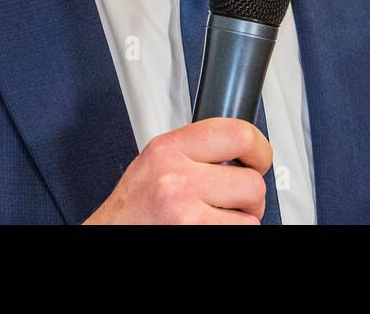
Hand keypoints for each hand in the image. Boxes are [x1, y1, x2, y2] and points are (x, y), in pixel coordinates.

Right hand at [83, 117, 270, 223]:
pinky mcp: (195, 237)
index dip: (260, 149)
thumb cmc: (131, 210)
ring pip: (250, 218)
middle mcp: (176, 179)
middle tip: (234, 201)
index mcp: (168, 149)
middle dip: (249, 197)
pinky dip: (230, 234)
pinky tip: (207, 229)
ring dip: (239, 222)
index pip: (237, 133)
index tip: (260, 158)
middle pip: (252, 182)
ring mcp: (185, 213)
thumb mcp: (153, 163)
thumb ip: (191, 151)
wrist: (110, 236)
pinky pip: (239, 234)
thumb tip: (234, 149)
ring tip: (214, 219)